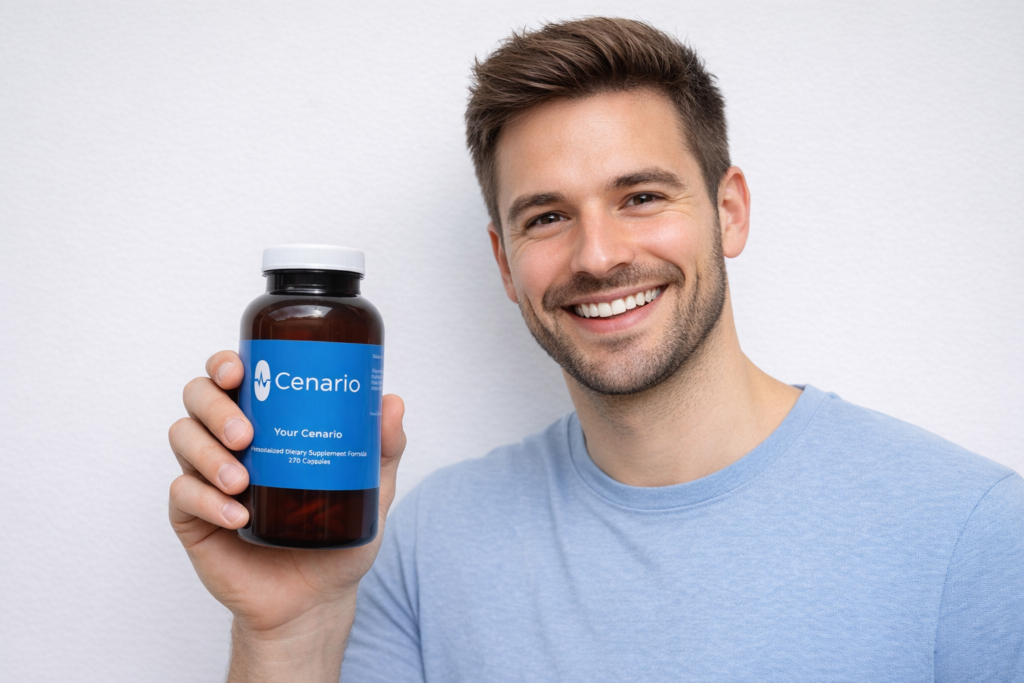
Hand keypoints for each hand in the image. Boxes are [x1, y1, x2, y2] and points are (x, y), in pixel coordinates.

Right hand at [168, 350, 406, 678]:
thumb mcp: (370, 489)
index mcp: (264, 420)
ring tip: (240, 479)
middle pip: (197, 398)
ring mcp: (205, 477)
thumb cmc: (336, 535)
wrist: (315, 599)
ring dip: (207, 454)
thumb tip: (392, 401)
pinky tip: (237, 514)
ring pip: (182, 439)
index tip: (240, 369)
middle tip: (245, 433)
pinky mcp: (191, 517)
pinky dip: (207, 501)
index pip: (231, 377)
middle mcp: (228, 441)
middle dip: (215, 407)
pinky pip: (182, 495)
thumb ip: (383, 448)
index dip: (225, 364)